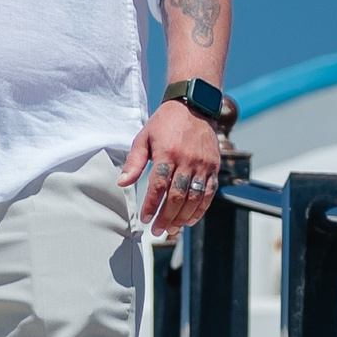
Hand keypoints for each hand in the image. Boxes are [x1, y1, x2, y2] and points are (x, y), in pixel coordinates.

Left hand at [121, 100, 221, 234]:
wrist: (193, 106)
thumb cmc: (165, 123)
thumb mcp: (144, 138)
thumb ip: (134, 162)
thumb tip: (122, 183)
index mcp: (167, 153)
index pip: (158, 186)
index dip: (151, 205)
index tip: (145, 219)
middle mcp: (187, 160)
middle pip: (177, 196)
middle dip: (166, 217)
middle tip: (157, 230)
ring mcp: (203, 164)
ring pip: (194, 198)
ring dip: (183, 217)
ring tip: (172, 230)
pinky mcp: (214, 166)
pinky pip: (209, 192)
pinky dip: (201, 209)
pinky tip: (190, 219)